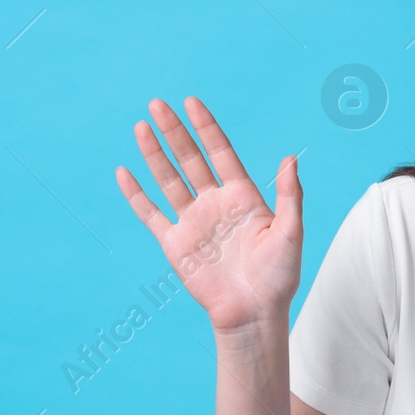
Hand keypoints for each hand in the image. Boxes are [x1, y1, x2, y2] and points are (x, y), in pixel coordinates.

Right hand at [115, 96, 302, 331]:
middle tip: (156, 104)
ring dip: (154, 154)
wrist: (254, 313)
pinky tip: (124, 172)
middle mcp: (215, 204)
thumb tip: (291, 158)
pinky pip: (151, 214)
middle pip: (190, 160)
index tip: (191, 102)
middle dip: (174, 131)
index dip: (206, 128)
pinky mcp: (175, 244)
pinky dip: (137, 194)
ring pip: (168, 180)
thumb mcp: (291, 233)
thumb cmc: (278, 276)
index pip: (221, 153)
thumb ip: (290, 196)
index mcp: (243, 197)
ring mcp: (193, 222)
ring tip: (141, 126)